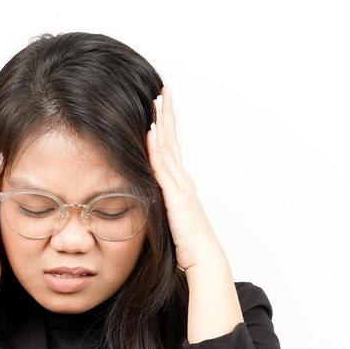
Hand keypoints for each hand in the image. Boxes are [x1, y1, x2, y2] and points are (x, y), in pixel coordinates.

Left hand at [146, 85, 225, 273]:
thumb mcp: (169, 221)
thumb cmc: (188, 247)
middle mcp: (183, 180)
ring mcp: (181, 186)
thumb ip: (160, 207)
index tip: (160, 106)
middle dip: (168, 113)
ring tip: (156, 100)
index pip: (171, 148)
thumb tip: (145, 200)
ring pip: (169, 147)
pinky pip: (163, 167)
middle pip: (173, 139)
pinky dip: (157, 147)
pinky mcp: (176, 196)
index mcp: (180, 185)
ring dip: (162, 122)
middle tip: (164, 89)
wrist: (204, 259)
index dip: (166, 126)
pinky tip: (151, 130)